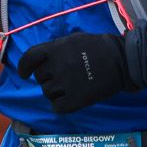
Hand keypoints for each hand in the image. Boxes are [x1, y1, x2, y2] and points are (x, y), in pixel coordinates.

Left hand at [21, 27, 146, 113]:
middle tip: (65, 76)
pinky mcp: (74, 100)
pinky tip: (72, 99)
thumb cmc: (100, 47)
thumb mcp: (74, 40)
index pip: (29, 58)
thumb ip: (56, 49)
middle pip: (40, 77)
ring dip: (56, 91)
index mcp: (55, 49)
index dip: (24, 67)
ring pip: (48, 92)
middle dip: (48, 77)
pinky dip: (62, 105)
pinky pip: (57, 107)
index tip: (24, 74)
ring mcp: (65, 84)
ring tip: (72, 85)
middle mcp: (57, 66)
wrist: (122, 61)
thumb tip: (42, 60)